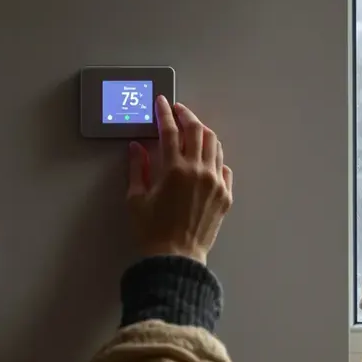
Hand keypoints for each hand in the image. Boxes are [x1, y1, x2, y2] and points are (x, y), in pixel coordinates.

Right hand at [126, 96, 232, 263]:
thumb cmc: (151, 232)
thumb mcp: (136, 198)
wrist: (175, 259)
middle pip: (198, 131)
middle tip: (178, 111)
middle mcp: (199, 172)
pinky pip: (224, 168)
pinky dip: (215, 158)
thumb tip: (137, 147)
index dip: (164, 113)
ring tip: (192, 130)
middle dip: (187, 116)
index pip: (171, 130)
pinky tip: (206, 158)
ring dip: (203, 133)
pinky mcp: (225, 196)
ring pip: (215, 146)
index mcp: (174, 170)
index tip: (161, 103)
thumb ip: (137, 168)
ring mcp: (216, 183)